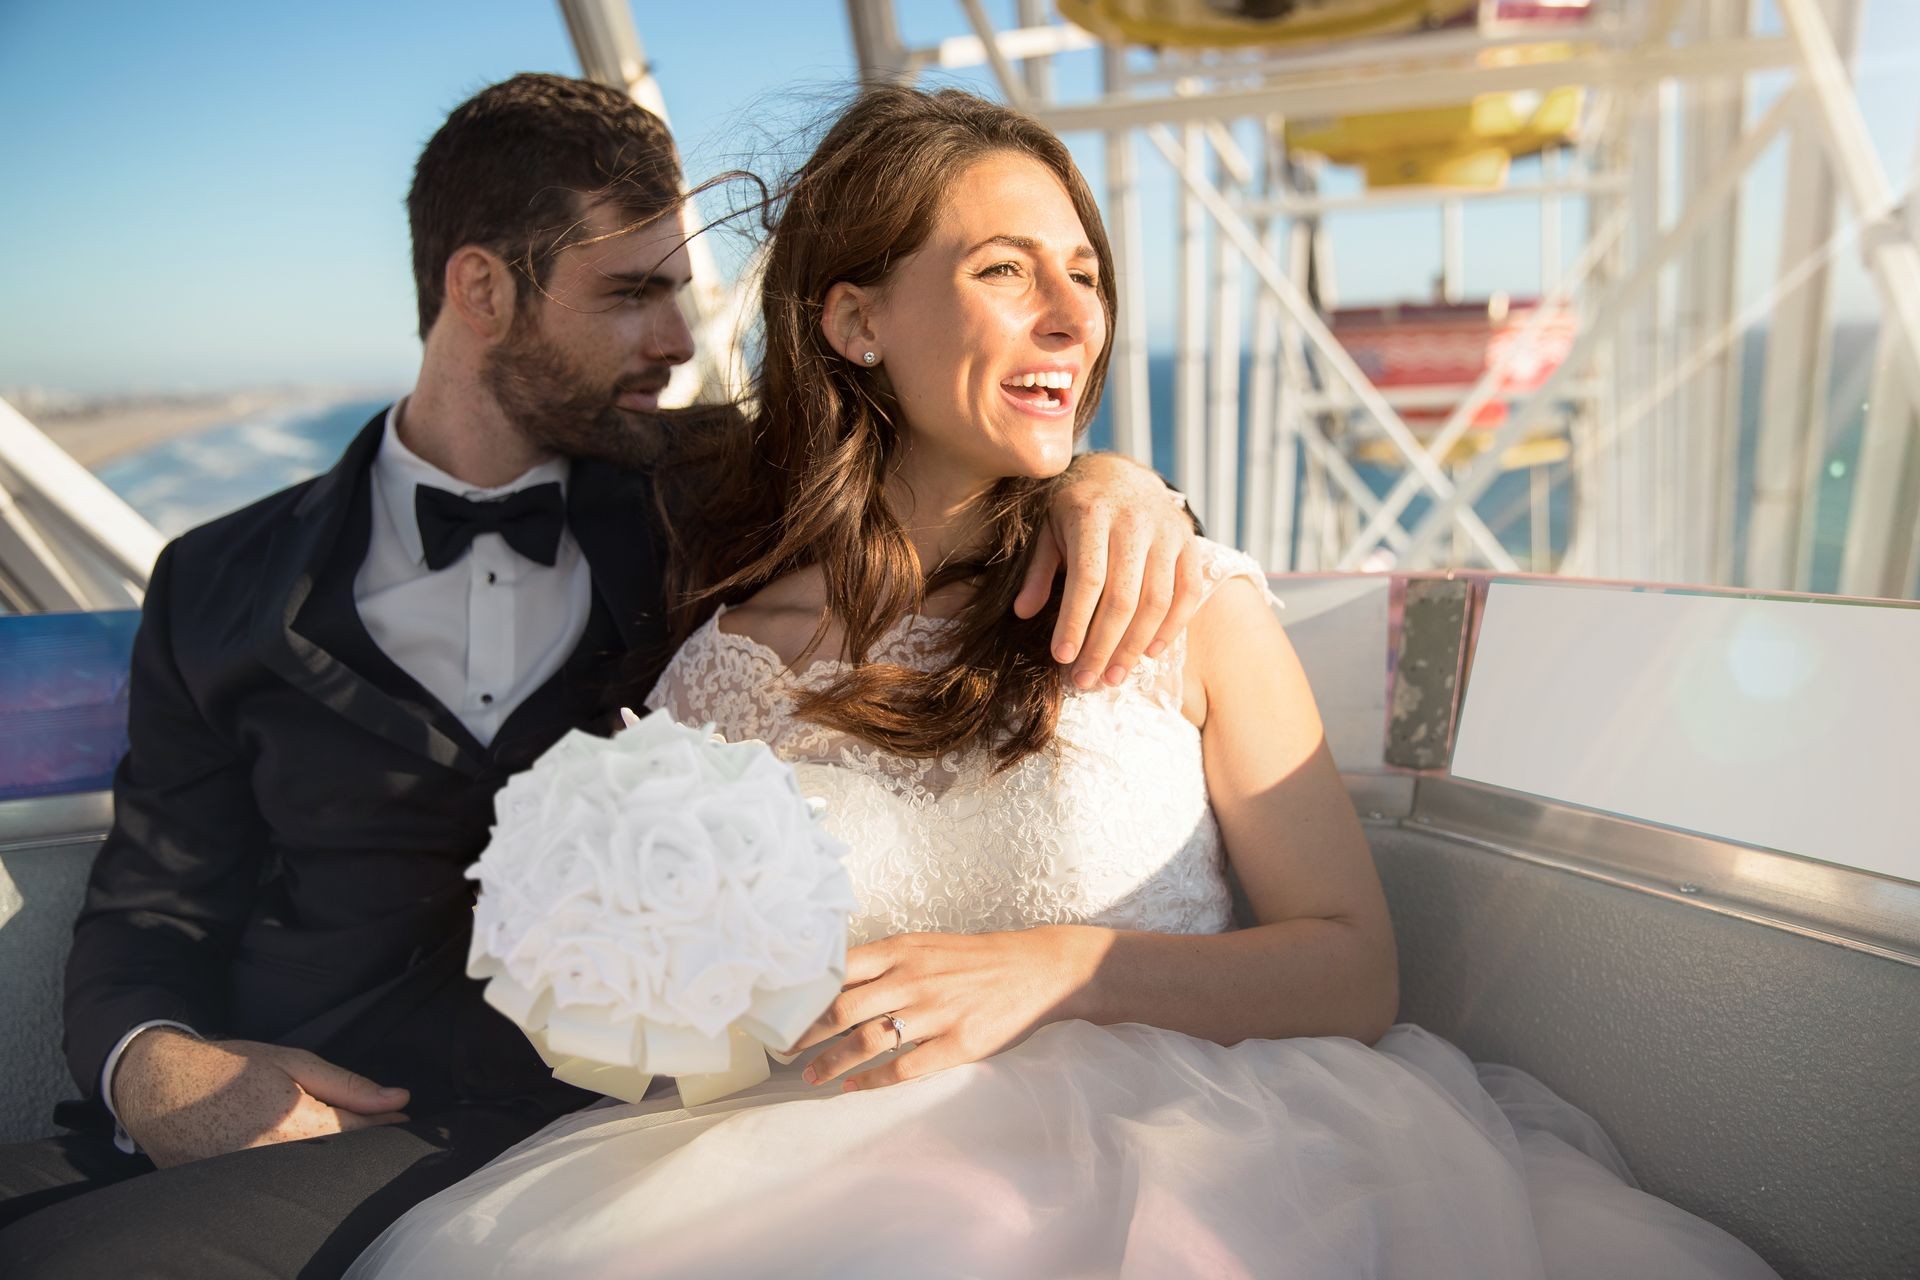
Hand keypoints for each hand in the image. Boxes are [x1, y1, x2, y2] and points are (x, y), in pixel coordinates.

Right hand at [114, 1029, 410, 1167]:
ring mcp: (254, 1179)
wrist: (160, 1087)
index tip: (403, 1117)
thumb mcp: (294, 1063)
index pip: (360, 1133)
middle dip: (360, 1143)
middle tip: (372, 1123)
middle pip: (339, 1158)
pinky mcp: (235, 1191)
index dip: (386, 1124)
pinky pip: (281, 1182)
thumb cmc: (230, 1067)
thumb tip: (400, 1098)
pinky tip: (299, 1151)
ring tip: (326, 1132)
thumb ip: (350, 1087)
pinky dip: (297, 1169)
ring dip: (329, 1157)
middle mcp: (277, 1159)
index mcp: (297, 1124)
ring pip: (313, 1174)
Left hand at [786, 927, 1100, 1092]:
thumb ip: (883, 964)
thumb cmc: (974, 959)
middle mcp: (913, 979)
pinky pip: (903, 1068)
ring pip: (867, 1041)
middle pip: (842, 1009)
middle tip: (782, 1051)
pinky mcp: (957, 1043)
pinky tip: (854, 1087)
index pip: (837, 970)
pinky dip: (872, 1081)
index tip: (778, 1010)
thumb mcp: (925, 947)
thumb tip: (831, 984)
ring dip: (831, 1062)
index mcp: (902, 950)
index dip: (803, 993)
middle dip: (805, 1034)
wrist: (1037, 969)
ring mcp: (935, 1012)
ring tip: (809, 1077)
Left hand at [1016, 454, 1203, 689]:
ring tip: (1113, 676)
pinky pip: (1188, 592)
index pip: (1088, 579)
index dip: (1076, 622)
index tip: (1063, 658)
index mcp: (1092, 515)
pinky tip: (1149, 652)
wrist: (1120, 474)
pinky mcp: (1189, 542)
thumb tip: (1023, 612)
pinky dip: (1171, 627)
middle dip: (1103, 646)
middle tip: (1087, 681)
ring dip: (1134, 647)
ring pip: (1156, 601)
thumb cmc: (1076, 509)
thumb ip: (1038, 570)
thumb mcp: (1047, 529)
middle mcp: (1134, 522)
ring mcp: (1167, 532)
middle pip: (1123, 598)